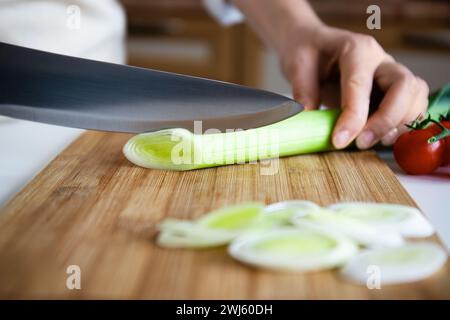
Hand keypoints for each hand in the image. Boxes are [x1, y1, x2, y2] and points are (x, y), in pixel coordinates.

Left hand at [231, 0, 428, 149]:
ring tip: (370, 141)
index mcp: (356, 49)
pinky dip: (402, 127)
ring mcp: (391, 75)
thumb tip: (308, 122)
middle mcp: (381, 60)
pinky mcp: (394, 91)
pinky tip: (380, 138)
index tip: (339, 141)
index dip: (353, 117)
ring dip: (399, 125)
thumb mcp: (296, 64)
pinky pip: (412, 109)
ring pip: (416, 98)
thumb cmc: (307, 52)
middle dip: (387, 120)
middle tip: (361, 143)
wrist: (313, 45)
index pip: (360, 85)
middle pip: (405, 87)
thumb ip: (303, 91)